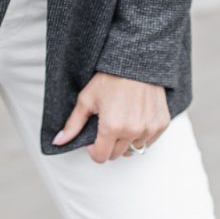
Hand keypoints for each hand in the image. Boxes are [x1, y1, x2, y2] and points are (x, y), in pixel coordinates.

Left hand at [54, 73, 169, 163]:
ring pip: (133, 149)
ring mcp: (149, 128)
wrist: (137, 61)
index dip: (93, 150)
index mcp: (112, 127)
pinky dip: (141, 135)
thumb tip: (58, 142)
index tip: (93, 139)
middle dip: (108, 144)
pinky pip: (149, 140)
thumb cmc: (110, 78)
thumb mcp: (87, 99)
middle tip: (107, 125)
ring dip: (126, 140)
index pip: (101, 157)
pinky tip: (136, 118)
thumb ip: (73, 124)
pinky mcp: (161, 124)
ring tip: (122, 120)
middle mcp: (132, 131)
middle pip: (116, 155)